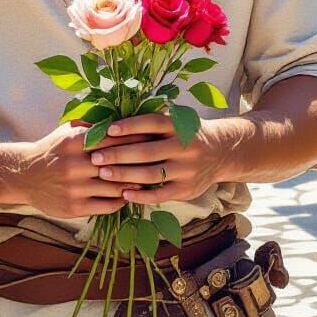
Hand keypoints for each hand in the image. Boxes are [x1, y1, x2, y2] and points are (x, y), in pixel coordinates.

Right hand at [16, 124, 151, 219]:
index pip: (113, 139)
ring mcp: (75, 188)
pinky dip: (121, 200)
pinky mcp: (75, 207)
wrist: (25, 175)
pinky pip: (107, 205)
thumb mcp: (67, 131)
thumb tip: (121, 115)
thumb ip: (91, 125)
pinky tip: (130, 195)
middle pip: (117, 163)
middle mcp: (75, 165)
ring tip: (149, 179)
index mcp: (75, 142)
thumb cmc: (52, 150)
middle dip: (139, 162)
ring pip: (114, 186)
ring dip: (133, 184)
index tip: (152, 138)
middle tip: (158, 160)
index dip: (135, 139)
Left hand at [86, 114, 225, 206]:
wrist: (222, 151)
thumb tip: (114, 122)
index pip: (151, 123)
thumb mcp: (177, 121)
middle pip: (146, 151)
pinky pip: (161, 195)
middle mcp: (184, 147)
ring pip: (151, 174)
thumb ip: (152, 123)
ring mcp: (186, 170)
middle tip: (95, 157)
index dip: (129, 126)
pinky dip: (141, 195)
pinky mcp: (187, 189)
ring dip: (124, 175)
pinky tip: (123, 194)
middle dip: (118, 155)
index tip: (107, 130)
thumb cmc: (188, 134)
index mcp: (180, 126)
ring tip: (103, 174)